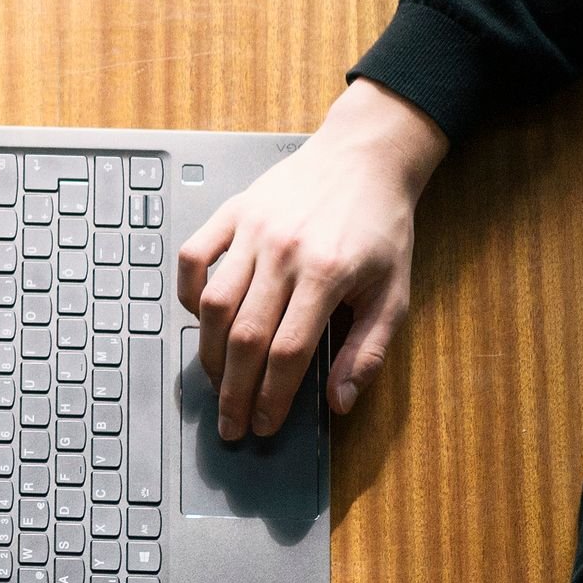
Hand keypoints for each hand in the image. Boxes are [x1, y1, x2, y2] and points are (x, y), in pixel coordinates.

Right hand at [177, 79, 448, 439]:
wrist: (364, 157)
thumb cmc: (381, 227)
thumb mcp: (394, 293)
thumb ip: (367, 351)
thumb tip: (339, 401)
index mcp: (326, 274)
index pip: (287, 353)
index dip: (272, 398)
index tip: (264, 426)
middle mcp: (283, 252)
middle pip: (244, 337)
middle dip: (234, 391)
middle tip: (230, 424)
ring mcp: (252, 229)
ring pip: (213, 303)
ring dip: (209, 352)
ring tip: (216, 382)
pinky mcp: (232, 211)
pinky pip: (193, 257)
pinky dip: (188, 292)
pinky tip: (201, 318)